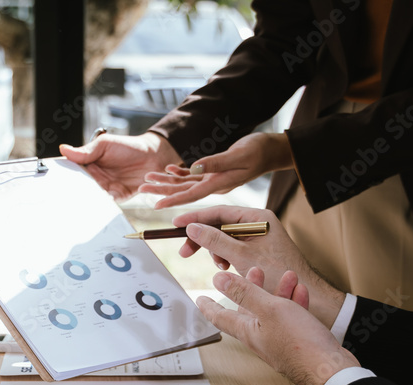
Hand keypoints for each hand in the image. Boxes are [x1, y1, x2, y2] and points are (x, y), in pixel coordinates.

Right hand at [59, 132, 181, 200]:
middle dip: (70, 193)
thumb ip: (85, 151)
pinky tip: (95, 207)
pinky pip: (107, 202)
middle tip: (59, 200)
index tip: (52, 183)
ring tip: (73, 207)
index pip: (72, 171)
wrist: (153, 156)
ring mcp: (105, 188)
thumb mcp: (104, 145)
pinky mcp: (117, 196)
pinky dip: (101, 206)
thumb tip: (63, 149)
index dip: (63, 177)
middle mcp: (95, 177)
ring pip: (91, 196)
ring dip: (84, 201)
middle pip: (80, 187)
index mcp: (88, 164)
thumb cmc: (128, 146)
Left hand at [138, 133, 293, 207]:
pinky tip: (170, 169)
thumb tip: (194, 167)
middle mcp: (214, 186)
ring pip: (186, 184)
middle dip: (162, 190)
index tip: (156, 205)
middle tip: (141, 186)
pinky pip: (194, 177)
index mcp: (219, 184)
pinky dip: (181, 173)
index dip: (174, 200)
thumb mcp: (238, 155)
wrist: (270, 150)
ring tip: (148, 177)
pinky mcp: (215, 173)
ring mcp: (214, 181)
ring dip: (167, 181)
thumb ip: (216, 162)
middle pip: (183, 191)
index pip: (192, 195)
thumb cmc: (258, 151)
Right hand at [176, 206, 344, 327]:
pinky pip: (234, 249)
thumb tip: (192, 228)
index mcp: (258, 217)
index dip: (196, 218)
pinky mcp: (258, 250)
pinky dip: (226, 259)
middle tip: (186, 251)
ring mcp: (258, 237)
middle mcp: (258, 223)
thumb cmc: (279, 273)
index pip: (220, 211)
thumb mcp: (241, 256)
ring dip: (216, 252)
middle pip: (220, 224)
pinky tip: (227, 269)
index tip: (177, 225)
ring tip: (220, 266)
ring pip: (225, 239)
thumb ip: (215, 240)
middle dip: (203, 239)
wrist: (304, 293)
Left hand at [198, 269, 358, 384]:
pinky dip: (295, 303)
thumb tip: (218, 280)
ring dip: (279, 291)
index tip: (200, 299)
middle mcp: (261, 338)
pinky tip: (302, 291)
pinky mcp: (298, 343)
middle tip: (254, 270)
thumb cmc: (299, 343)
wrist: (330, 370)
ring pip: (274, 312)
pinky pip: (292, 319)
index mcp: (248, 331)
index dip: (209, 306)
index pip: (220, 317)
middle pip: (249, 310)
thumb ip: (245, 293)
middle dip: (252, 288)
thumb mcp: (269, 309)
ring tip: (288, 275)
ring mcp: (280, 341)